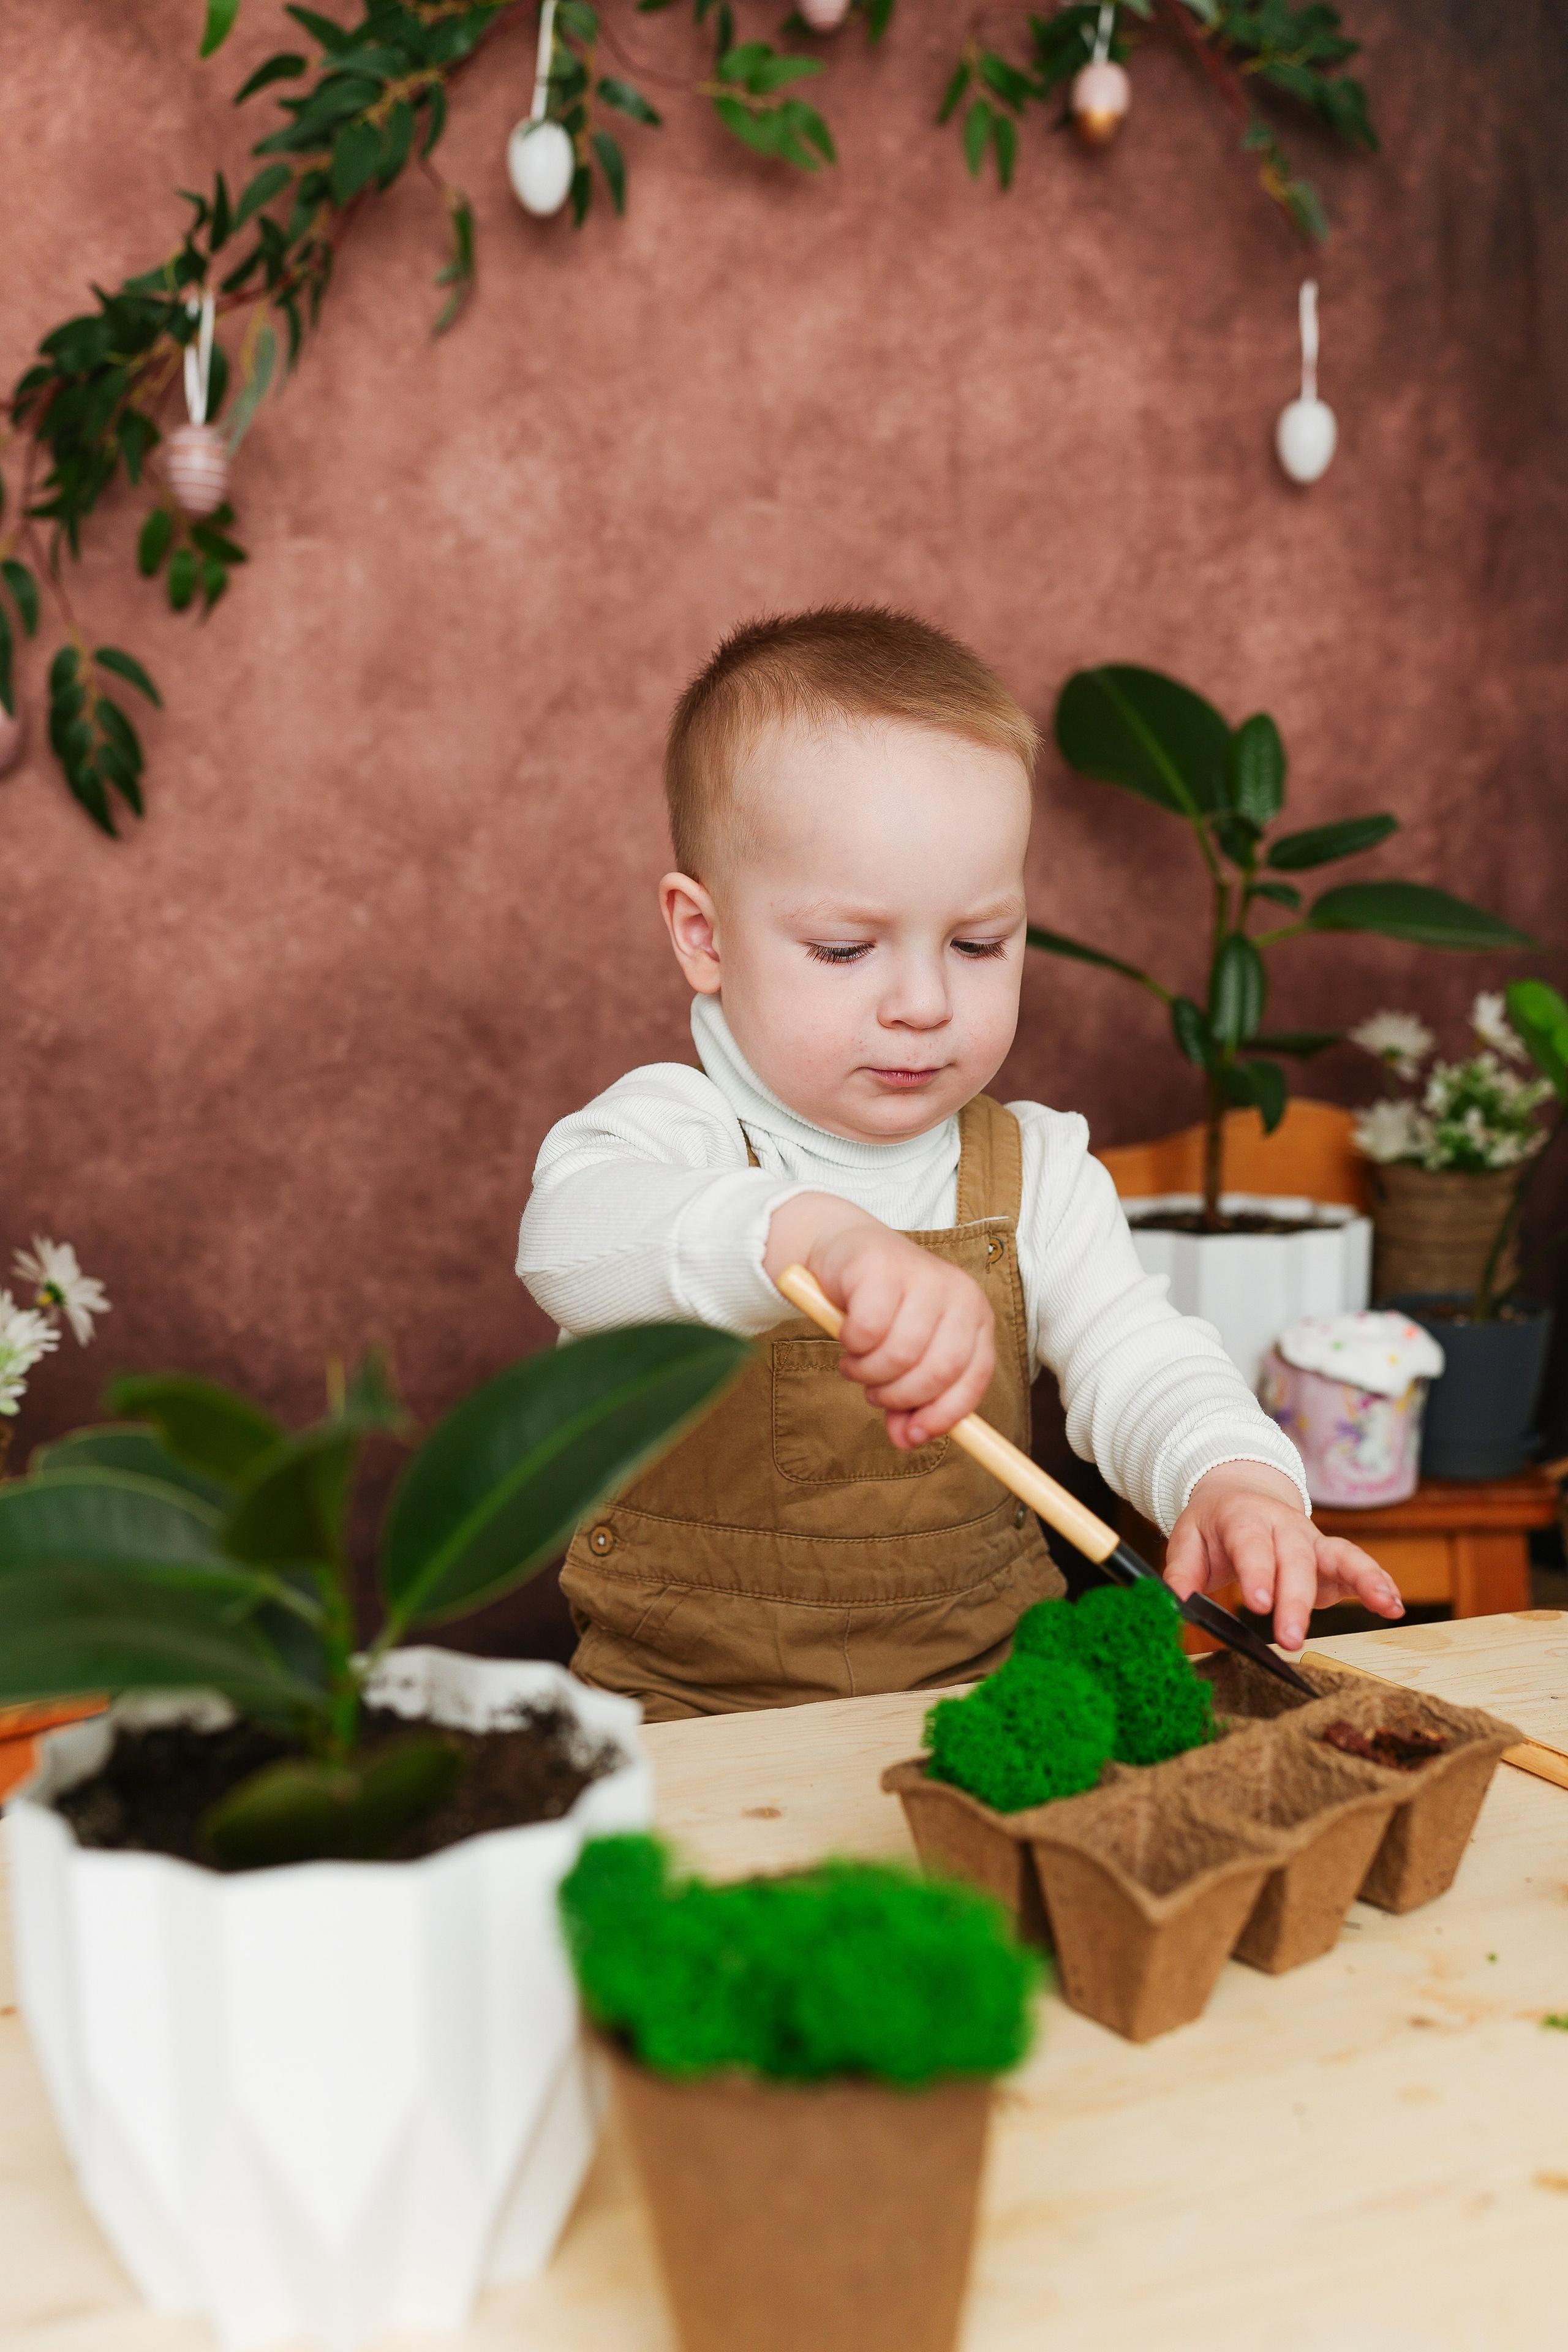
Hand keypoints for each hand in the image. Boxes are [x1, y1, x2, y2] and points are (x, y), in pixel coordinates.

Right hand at [764, 1194, 993, 1448]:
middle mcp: (960, 1293)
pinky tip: (846, 1336)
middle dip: (899, 1396)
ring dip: (868, 1374)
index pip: (973, 1378)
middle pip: (938, 1371)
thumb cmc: (883, 1308)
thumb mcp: (906, 1356)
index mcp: (976, 1317)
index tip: (911, 1436)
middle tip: (874, 1392)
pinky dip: (851, 1345)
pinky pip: (868, 1331)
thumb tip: (907, 1440)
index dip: (942, 1416)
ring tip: (856, 1364)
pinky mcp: (883, 1268)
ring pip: (901, 1355)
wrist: (846, 1249)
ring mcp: (923, 1276)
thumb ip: (911, 1400)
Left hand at [1164, 1463, 1404, 1652]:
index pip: (1252, 1545)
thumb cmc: (1214, 1526)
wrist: (1241, 1495)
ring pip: (1341, 1555)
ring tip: (1385, 1604)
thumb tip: (1175, 1604)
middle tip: (1291, 1638)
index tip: (1257, 1603)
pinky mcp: (1330, 1559)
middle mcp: (1284, 1526)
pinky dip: (1379, 1584)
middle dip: (1296, 1599)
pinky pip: (1358, 1567)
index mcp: (1245, 1518)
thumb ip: (1181, 1573)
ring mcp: (1312, 1541)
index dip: (1257, 1571)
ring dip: (1364, 1580)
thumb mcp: (1188, 1540)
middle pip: (1295, 1560)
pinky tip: (1394, 1607)